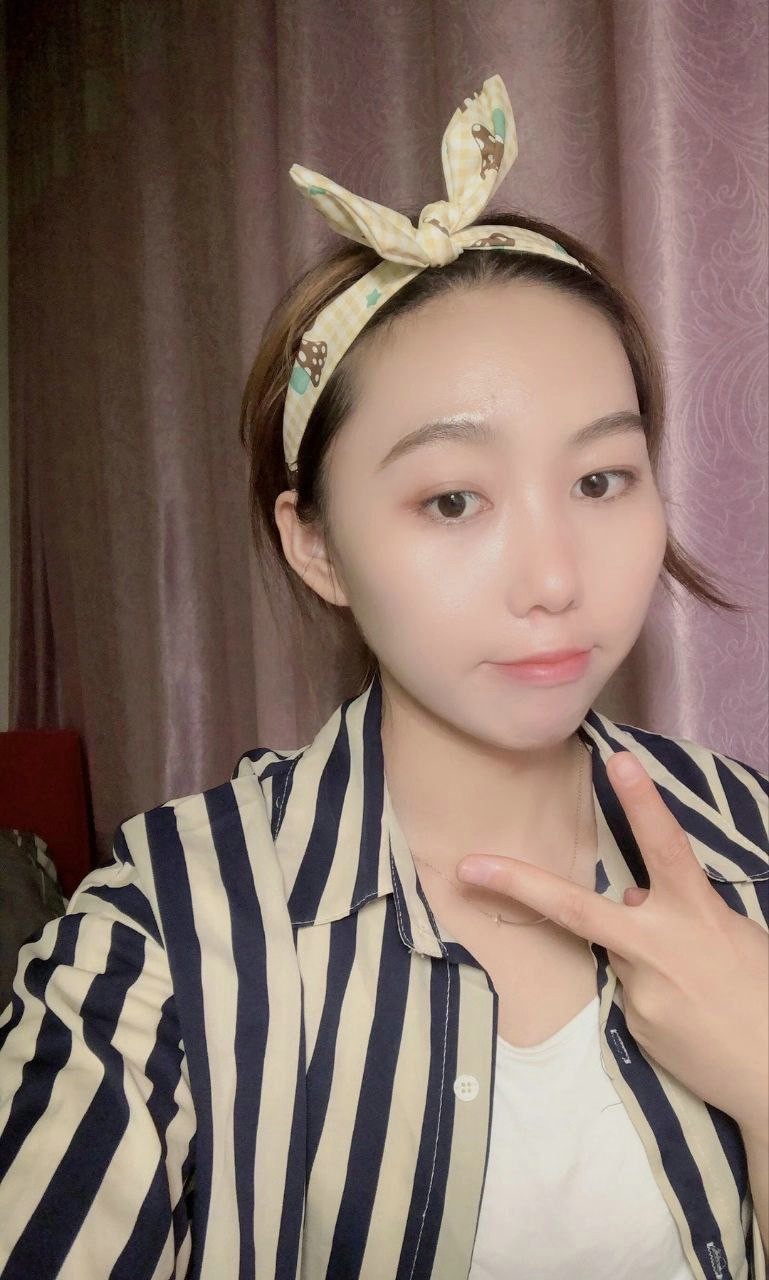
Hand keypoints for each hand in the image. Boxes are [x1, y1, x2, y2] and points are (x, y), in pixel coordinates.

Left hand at [457, 750, 768, 1130]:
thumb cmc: (763, 993)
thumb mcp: (731, 935)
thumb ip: (677, 911)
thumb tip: (630, 898)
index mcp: (697, 914)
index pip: (666, 847)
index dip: (642, 803)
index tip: (618, 760)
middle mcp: (660, 946)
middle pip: (577, 908)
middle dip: (518, 883)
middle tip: (467, 866)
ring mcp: (641, 989)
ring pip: (620, 952)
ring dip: (648, 957)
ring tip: (699, 987)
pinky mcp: (634, 1024)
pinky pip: (632, 992)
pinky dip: (655, 992)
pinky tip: (690, 1013)